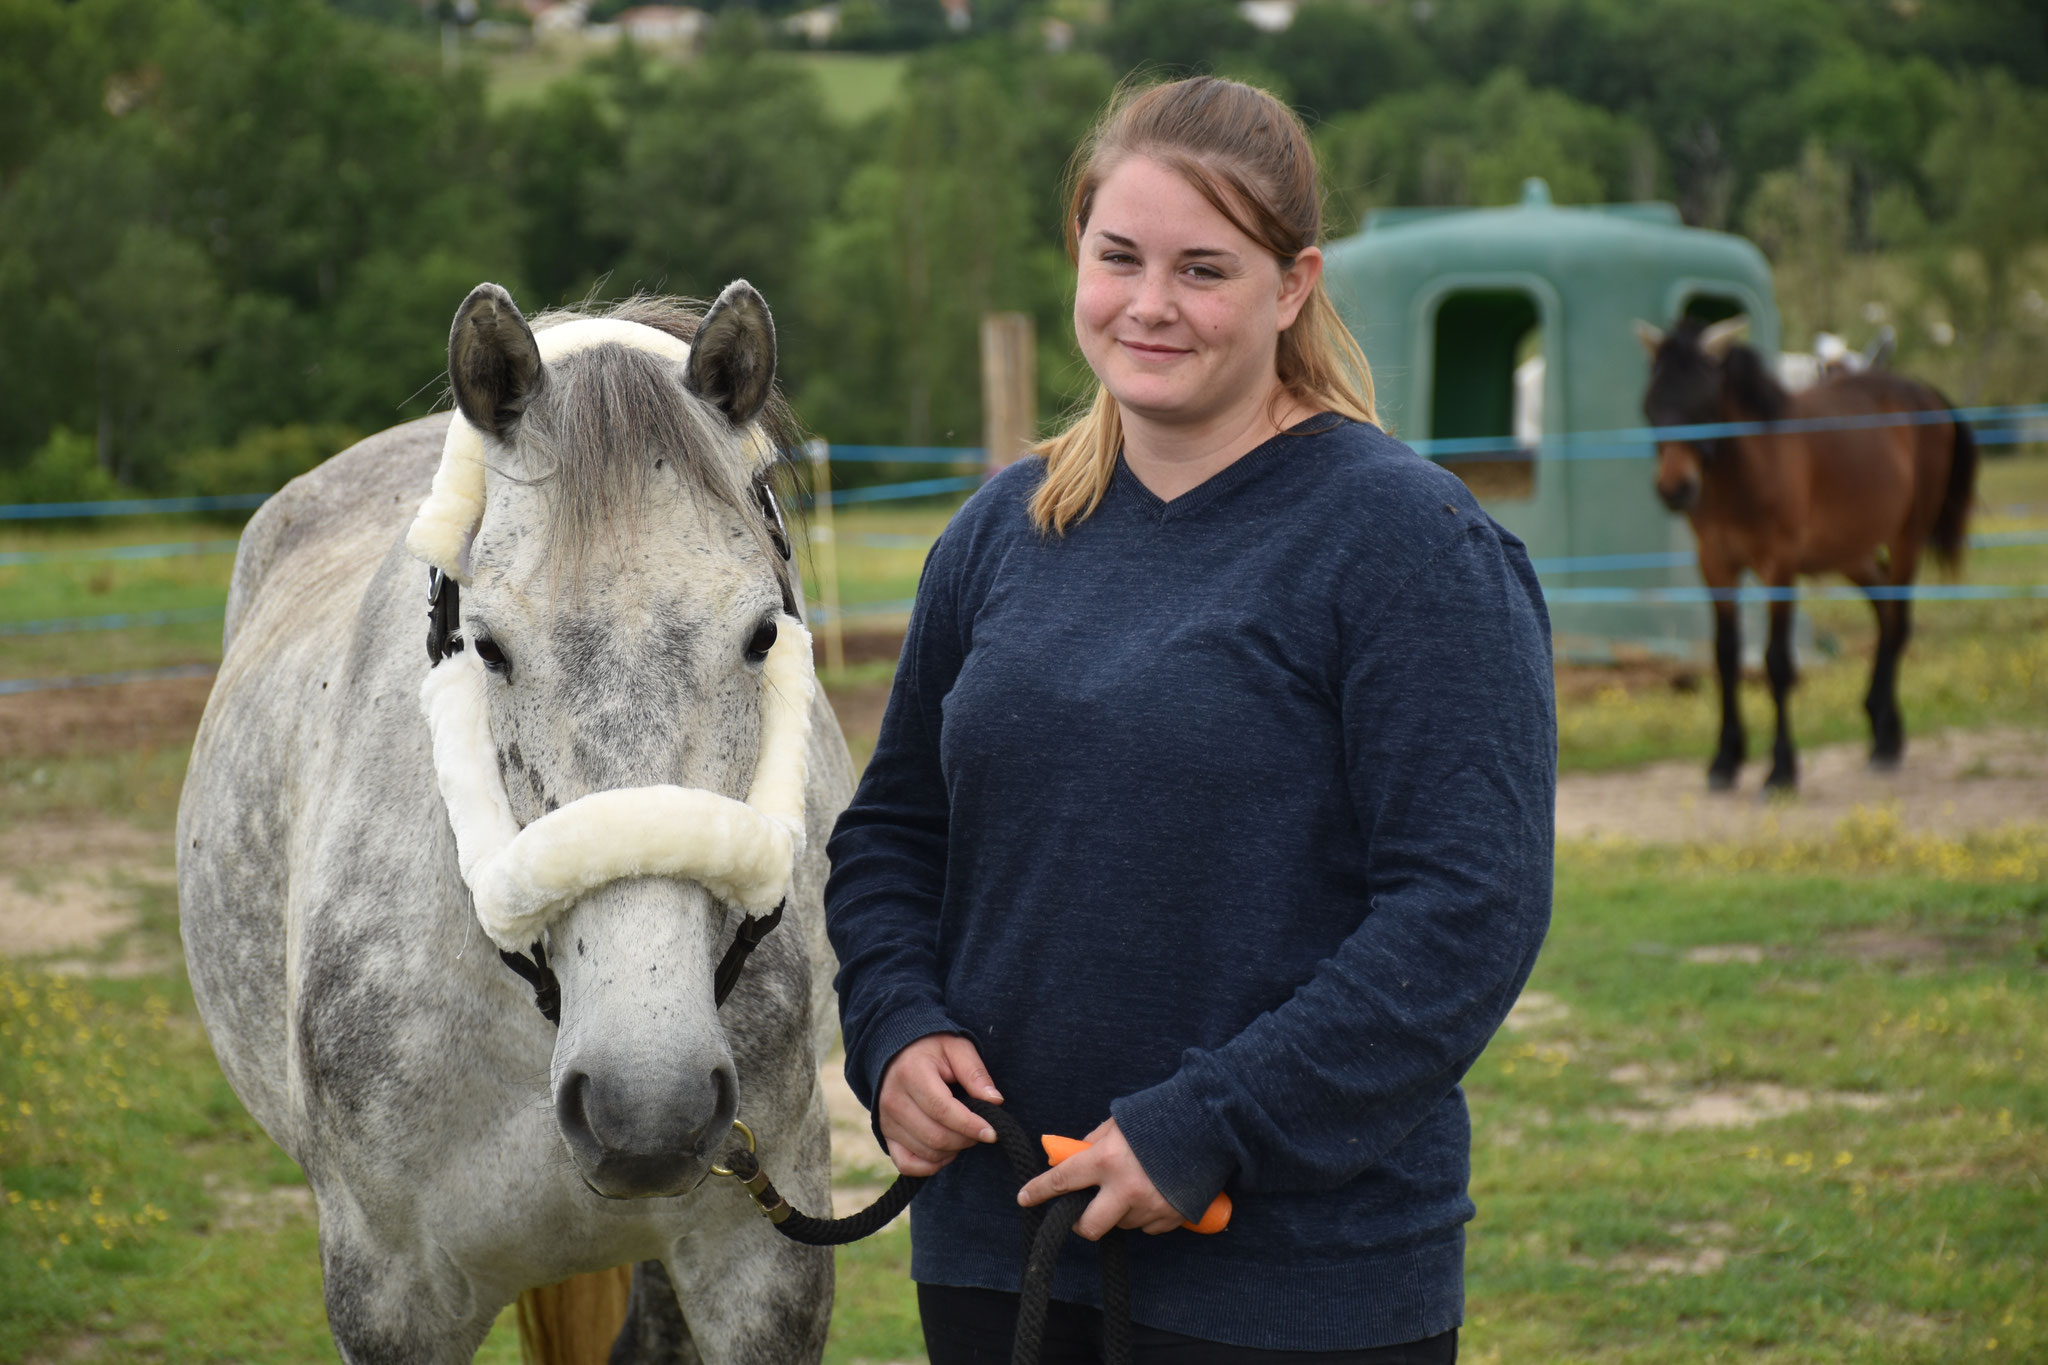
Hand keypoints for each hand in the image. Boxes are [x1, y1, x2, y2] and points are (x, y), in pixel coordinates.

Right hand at [876, 1033, 1003, 1176]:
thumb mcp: (957, 1048)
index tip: (993, 1133)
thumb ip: (975, 1073)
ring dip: (952, 1151)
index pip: (942, 1110)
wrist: (897, 1051)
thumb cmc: (932, 1048)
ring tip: (964, 1135)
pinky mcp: (885, 1134)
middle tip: (981, 1130)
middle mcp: (894, 1099)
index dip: (970, 1125)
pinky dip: (930, 1166)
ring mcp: (886, 1120)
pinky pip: (907, 1164)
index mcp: (911, 1073)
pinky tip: (946, 1152)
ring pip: (926, 1152)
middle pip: (935, 1136)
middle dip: (965, 1140)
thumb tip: (995, 1101)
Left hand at [1015, 1118, 1183, 1239]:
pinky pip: (1147, 1227)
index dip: (1038, 1191)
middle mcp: (1125, 1189)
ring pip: (1121, 1224)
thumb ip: (1093, 1143)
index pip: (1061, 1181)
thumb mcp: (1119, 1123)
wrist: (1211, 1124)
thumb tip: (1072, 1158)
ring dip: (1119, 1211)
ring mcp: (1149, 1207)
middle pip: (1088, 1227)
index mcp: (1106, 1160)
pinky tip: (1156, 1191)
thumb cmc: (1161, 1117)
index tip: (1024, 1198)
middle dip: (1080, 1223)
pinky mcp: (1172, 1218)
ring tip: (1135, 1184)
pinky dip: (1145, 1215)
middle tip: (1083, 1211)